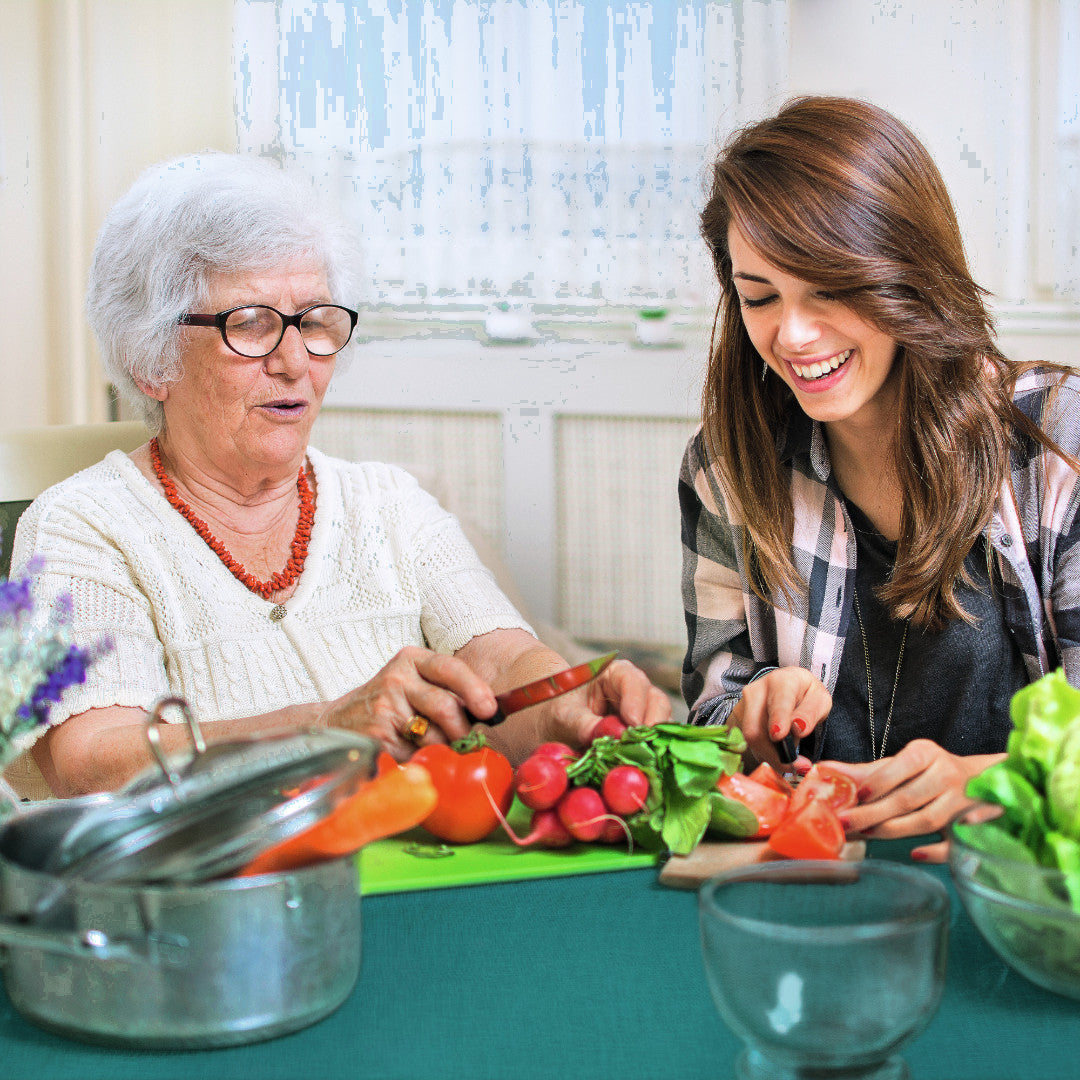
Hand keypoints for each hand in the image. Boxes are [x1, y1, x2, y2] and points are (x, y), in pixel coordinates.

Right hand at [320, 646, 497, 759]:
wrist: (336, 722)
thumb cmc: (388, 703)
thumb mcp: (413, 683)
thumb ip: (446, 691)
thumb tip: (489, 714)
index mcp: (411, 660)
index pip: (450, 668)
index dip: (474, 689)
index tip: (490, 709)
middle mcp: (396, 679)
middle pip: (445, 707)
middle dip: (463, 730)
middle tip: (466, 742)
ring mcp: (384, 708)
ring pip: (433, 736)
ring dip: (441, 749)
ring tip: (429, 746)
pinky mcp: (378, 737)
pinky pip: (416, 756)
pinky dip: (422, 761)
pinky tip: (410, 754)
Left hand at [539, 658, 672, 747]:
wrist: (549, 732)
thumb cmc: (556, 714)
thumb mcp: (564, 717)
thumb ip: (586, 725)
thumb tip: (614, 736)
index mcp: (614, 674)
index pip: (632, 680)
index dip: (635, 700)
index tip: (632, 723)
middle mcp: (634, 692)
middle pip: (655, 700)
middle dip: (652, 723)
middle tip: (646, 745)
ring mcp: (642, 716)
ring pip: (661, 723)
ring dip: (655, 742)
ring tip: (645, 758)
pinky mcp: (643, 739)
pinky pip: (656, 744)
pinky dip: (652, 754)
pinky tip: (644, 766)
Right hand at [729, 667, 830, 770]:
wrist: (787, 689)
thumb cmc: (805, 695)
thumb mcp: (819, 700)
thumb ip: (811, 713)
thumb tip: (798, 728)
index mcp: (782, 682)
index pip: (778, 702)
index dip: (778, 718)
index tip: (779, 735)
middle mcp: (757, 690)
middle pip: (757, 728)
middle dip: (773, 753)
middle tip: (794, 766)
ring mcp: (744, 704)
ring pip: (750, 739)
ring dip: (770, 756)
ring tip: (789, 762)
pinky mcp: (738, 718)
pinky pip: (748, 743)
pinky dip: (764, 753)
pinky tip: (776, 753)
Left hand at [824, 740, 999, 861]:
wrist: (983, 778)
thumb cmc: (929, 772)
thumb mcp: (901, 764)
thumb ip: (864, 772)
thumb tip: (823, 770)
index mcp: (926, 754)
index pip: (899, 767)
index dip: (876, 784)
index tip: (854, 798)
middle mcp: (947, 774)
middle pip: (908, 798)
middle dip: (874, 813)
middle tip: (847, 823)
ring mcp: (963, 801)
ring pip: (927, 820)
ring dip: (895, 830)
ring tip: (868, 835)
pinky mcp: (975, 827)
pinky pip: (956, 842)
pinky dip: (936, 851)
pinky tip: (915, 853)